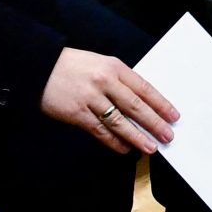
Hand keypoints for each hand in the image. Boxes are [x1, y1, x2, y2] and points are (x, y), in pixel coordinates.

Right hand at [40, 48, 177, 152]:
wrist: (38, 67)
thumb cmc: (71, 66)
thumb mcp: (99, 63)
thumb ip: (118, 80)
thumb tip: (140, 102)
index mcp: (113, 67)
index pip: (144, 88)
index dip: (160, 104)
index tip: (173, 116)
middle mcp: (104, 82)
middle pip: (136, 106)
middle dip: (154, 123)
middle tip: (168, 136)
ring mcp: (91, 98)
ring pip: (120, 122)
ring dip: (137, 137)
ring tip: (150, 148)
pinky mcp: (77, 114)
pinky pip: (101, 131)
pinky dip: (114, 142)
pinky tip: (124, 148)